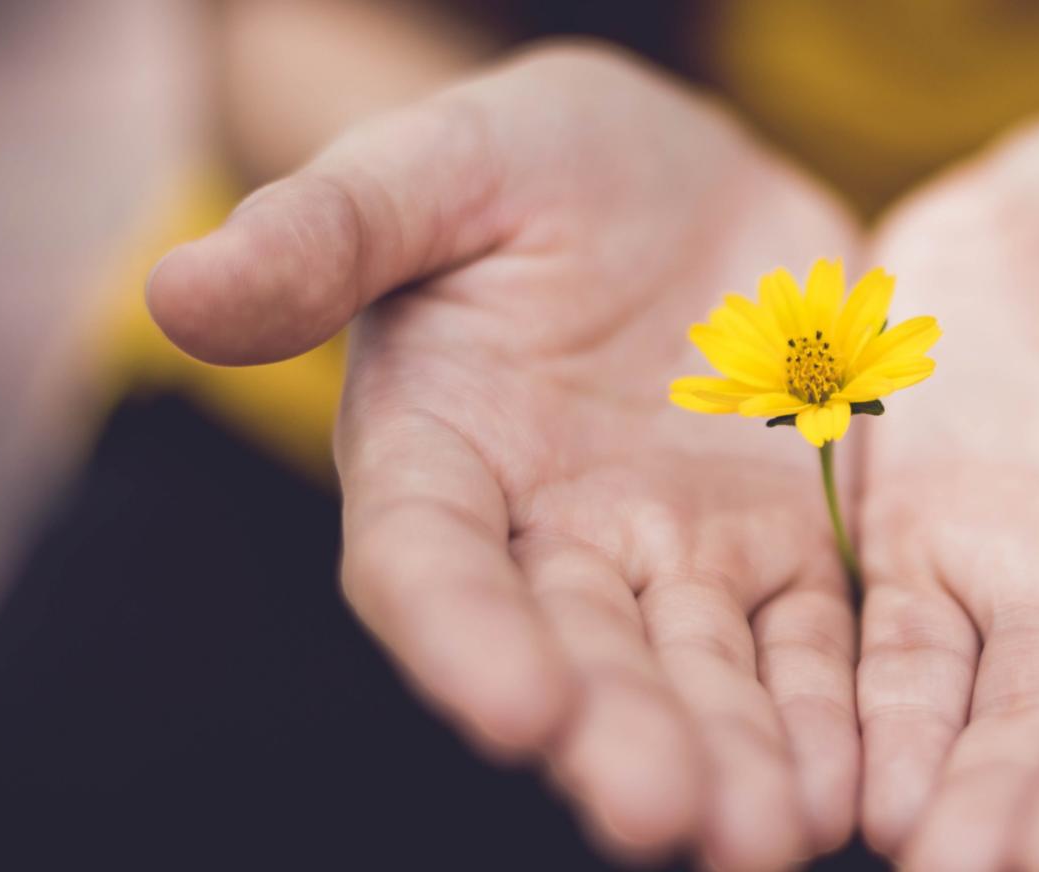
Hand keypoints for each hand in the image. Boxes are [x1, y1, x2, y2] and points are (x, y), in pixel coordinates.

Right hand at [149, 45, 861, 870]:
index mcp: (440, 456)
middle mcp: (550, 536)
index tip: (516, 711)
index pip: (433, 566)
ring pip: (704, 671)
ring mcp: (675, 552)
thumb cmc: (530, 161)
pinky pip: (813, 638)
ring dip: (737, 756)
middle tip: (667, 819)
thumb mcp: (438, 164)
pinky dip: (833, 709)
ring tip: (774, 833)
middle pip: (580, 654)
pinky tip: (860, 780)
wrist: (679, 173)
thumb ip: (330, 230)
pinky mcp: (785, 545)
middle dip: (622, 737)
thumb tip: (178, 287)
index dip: (465, 639)